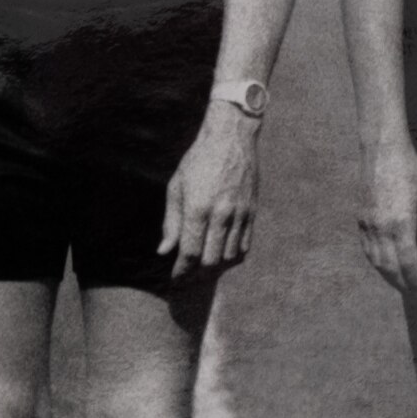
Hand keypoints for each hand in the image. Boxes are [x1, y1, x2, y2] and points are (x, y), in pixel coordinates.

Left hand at [161, 104, 260, 280]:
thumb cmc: (197, 161)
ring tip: (202, 266)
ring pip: (229, 257)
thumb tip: (164, 251)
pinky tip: (221, 254)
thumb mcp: (176, 187)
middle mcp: (221, 215)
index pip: (190, 253)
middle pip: (211, 261)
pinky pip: (245, 246)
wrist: (231, 139)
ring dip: (215, 266)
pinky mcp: (252, 213)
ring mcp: (240, 215)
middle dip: (196, 273)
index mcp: (198, 208)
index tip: (174, 278)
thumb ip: (171, 222)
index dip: (181, 270)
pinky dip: (232, 256)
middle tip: (187, 276)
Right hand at [357, 137, 416, 299]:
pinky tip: (386, 266)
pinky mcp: (361, 219)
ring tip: (402, 285)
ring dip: (389, 277)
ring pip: (376, 261)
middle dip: (403, 285)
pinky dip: (377, 263)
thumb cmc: (410, 171)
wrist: (381, 151)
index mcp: (400, 224)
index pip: (408, 263)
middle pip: (390, 267)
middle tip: (416, 296)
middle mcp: (381, 228)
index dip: (416, 282)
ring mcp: (368, 224)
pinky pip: (367, 249)